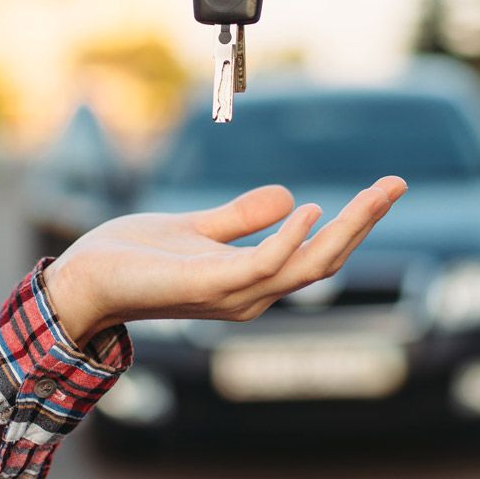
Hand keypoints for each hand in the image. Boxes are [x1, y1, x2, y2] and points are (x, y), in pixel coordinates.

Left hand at [41, 177, 406, 344]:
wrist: (81, 280)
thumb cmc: (131, 259)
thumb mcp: (196, 229)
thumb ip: (239, 218)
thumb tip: (293, 197)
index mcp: (251, 280)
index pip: (317, 254)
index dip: (354, 223)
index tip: (385, 188)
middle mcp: (251, 295)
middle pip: (325, 261)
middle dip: (365, 222)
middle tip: (398, 182)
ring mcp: (233, 296)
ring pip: (306, 265)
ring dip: (345, 227)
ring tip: (376, 192)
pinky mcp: (208, 286)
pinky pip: (263, 265)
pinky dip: (290, 239)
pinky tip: (313, 209)